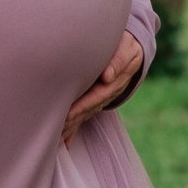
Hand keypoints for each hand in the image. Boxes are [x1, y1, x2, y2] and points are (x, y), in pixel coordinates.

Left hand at [63, 27, 144, 142]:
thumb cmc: (126, 45)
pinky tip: (66, 143)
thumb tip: (108, 76)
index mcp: (114, 82)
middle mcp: (107, 93)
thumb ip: (118, 60)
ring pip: (85, 115)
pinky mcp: (95, 99)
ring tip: (56, 140)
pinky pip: (85, 115)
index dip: (82, 106)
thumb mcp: (127, 48)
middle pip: (88, 110)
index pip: (96, 97)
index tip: (67, 114)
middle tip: (55, 132)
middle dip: (73, 121)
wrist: (131, 50)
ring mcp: (102, 98)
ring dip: (72, 127)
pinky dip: (76, 129)